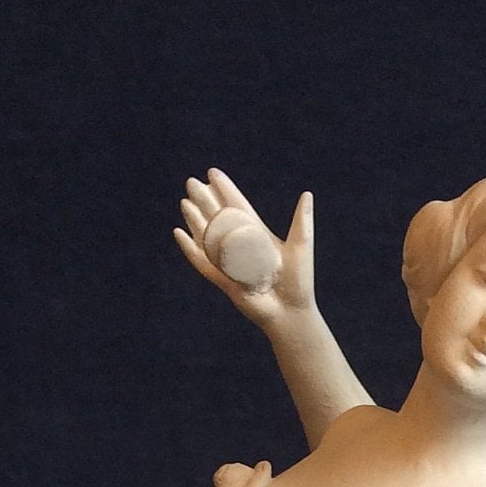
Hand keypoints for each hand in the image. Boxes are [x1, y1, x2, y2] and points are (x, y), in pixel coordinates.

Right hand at [173, 168, 316, 330]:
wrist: (290, 313)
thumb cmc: (298, 283)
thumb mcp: (300, 247)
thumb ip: (302, 221)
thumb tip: (307, 195)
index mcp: (258, 236)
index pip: (238, 207)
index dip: (225, 190)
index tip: (212, 174)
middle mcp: (241, 247)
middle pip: (218, 218)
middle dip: (205, 200)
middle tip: (191, 182)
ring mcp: (230, 263)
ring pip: (207, 237)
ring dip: (195, 219)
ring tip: (184, 202)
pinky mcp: (223, 280)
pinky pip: (202, 262)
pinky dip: (190, 249)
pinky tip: (178, 234)